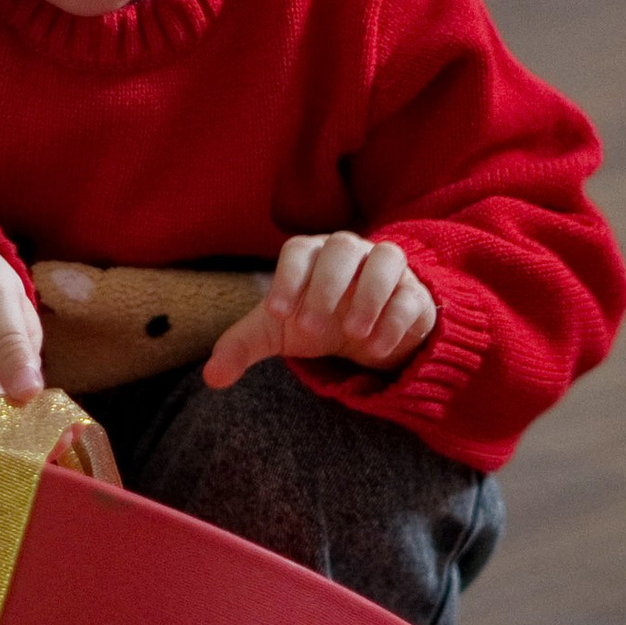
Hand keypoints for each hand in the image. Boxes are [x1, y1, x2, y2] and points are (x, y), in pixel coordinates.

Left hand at [204, 231, 436, 390]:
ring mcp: (386, 269)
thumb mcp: (278, 333)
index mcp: (312, 255)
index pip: (298, 249)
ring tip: (353, 334)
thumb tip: (211, 377)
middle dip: (325, 285)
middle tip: (312, 327)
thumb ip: (242, 348)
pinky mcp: (414, 293)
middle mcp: (350, 252)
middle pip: (341, 247)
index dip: (286, 278)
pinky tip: (377, 348)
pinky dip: (396, 319)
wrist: (366, 332)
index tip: (276, 313)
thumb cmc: (316, 320)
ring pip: (386, 259)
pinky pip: (411, 295)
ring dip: (369, 294)